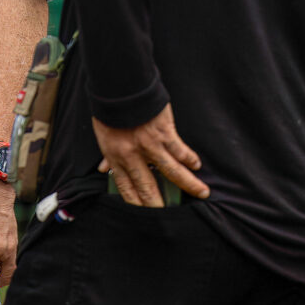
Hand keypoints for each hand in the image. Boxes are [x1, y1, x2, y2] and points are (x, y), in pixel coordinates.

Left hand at [92, 103, 209, 206]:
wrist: (119, 87)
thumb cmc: (109, 110)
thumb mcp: (103, 134)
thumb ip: (107, 154)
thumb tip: (103, 169)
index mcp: (115, 157)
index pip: (126, 188)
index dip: (136, 203)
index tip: (144, 214)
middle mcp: (132, 156)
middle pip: (148, 187)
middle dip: (159, 205)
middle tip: (170, 217)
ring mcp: (149, 145)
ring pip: (173, 172)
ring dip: (189, 185)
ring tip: (202, 193)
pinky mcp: (163, 133)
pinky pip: (180, 151)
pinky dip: (190, 158)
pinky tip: (197, 165)